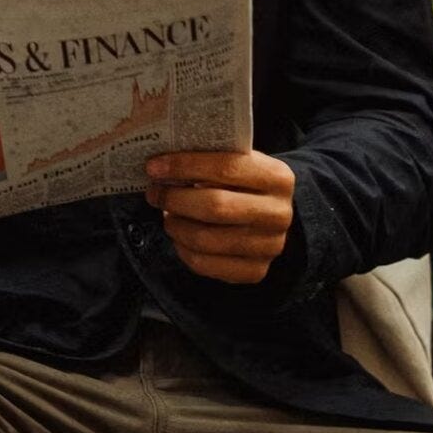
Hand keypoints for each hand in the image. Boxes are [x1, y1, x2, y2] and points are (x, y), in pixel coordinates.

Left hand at [144, 150, 294, 285]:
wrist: (273, 219)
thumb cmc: (247, 186)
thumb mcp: (242, 165)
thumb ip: (213, 161)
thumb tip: (164, 165)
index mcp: (278, 178)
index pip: (226, 168)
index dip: (185, 166)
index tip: (154, 167)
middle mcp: (278, 214)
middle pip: (214, 206)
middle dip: (175, 198)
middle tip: (155, 193)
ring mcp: (269, 246)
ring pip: (205, 239)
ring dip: (175, 225)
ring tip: (167, 214)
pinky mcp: (254, 272)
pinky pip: (204, 264)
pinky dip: (182, 249)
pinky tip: (179, 235)